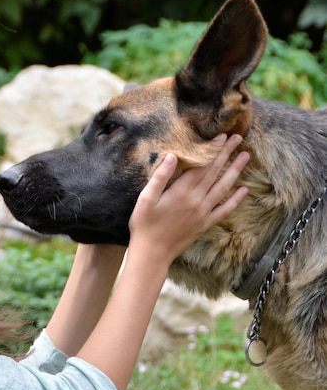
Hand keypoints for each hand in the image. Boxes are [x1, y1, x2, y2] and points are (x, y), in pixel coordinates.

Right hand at [128, 133, 248, 264]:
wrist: (152, 253)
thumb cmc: (144, 225)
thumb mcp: (145, 199)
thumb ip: (160, 177)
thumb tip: (172, 156)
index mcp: (181, 192)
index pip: (201, 166)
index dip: (212, 150)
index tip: (222, 136)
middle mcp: (196, 200)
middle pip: (214, 172)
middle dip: (227, 154)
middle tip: (238, 138)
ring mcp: (203, 213)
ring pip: (223, 188)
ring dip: (235, 171)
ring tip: (245, 157)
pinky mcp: (204, 224)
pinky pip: (224, 210)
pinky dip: (235, 200)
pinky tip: (244, 190)